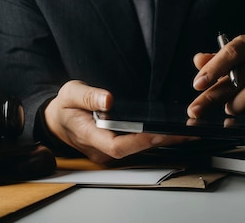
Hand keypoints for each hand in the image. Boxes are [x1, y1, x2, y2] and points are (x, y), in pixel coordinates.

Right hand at [45, 80, 190, 162]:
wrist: (56, 121)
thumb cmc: (64, 107)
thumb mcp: (70, 94)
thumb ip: (88, 96)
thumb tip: (108, 99)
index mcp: (90, 136)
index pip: (118, 145)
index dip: (140, 141)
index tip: (159, 132)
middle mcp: (102, 150)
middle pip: (135, 150)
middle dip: (161, 140)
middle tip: (186, 131)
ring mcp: (110, 152)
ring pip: (139, 150)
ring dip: (163, 140)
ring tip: (187, 130)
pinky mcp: (118, 149)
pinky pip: (138, 146)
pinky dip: (156, 138)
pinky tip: (173, 130)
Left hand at [188, 35, 244, 117]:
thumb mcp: (228, 59)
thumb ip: (212, 61)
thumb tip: (198, 60)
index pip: (231, 53)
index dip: (213, 69)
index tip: (197, 85)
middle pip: (236, 80)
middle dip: (212, 97)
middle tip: (196, 110)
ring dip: (234, 106)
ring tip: (229, 108)